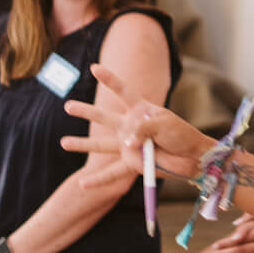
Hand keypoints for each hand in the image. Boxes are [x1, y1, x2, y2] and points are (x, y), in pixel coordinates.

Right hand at [60, 63, 214, 177]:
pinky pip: (112, 173)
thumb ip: (143, 129)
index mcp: (140, 110)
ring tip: (62, 142)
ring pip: (101, 145)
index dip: (109, 80)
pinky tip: (82, 184)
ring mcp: (129, 146)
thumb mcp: (164, 123)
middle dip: (86, 112)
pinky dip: (97, 180)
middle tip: (67, 106)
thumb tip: (126, 143)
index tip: (94, 68)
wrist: (191, 157)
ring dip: (82, 144)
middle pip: (104, 118)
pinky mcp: (131, 164)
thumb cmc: (180, 134)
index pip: (123, 92)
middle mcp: (130, 127)